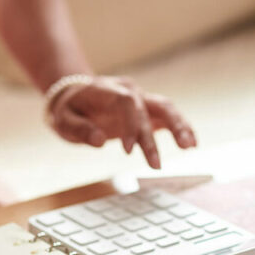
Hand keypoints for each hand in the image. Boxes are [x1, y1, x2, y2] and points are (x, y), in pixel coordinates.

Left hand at [48, 76, 196, 168]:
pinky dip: (181, 129)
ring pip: (165, 108)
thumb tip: (100, 141)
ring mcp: (140, 99)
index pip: (126, 102)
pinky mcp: (147, 110)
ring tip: (190, 147)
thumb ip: (79, 129)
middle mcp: (129, 91)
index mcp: (107, 90)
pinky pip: (167, 117)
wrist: (75, 95)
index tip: (128, 150)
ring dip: (179, 127)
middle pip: (150, 106)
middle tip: (156, 163)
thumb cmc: (68, 109)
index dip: (131, 124)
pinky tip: (191, 144)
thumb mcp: (62, 120)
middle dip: (154, 135)